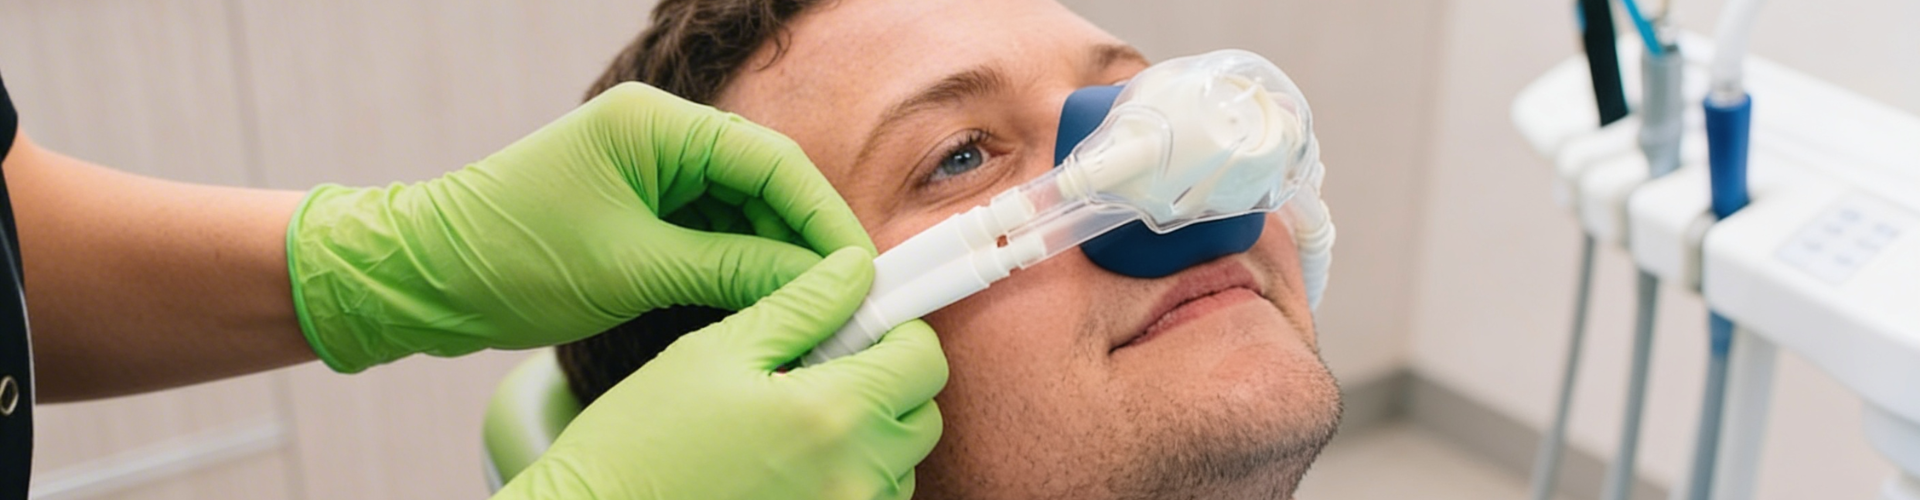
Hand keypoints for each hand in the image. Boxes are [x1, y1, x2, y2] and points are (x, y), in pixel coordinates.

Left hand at [286, 82, 869, 372]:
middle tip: (850, 293)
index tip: (862, 268)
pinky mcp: (637, 202)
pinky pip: (710, 226)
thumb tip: (817, 282)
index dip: (823, 217)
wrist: (426, 277)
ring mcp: (646, 165)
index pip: (771, 161)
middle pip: (763, 179)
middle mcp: (656, 132)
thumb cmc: (511, 257)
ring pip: (741, 207)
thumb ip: (735, 269)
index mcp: (653, 123)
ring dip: (775, 252)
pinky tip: (767, 296)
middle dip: (805, 236)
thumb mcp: (635, 269)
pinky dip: (740, 261)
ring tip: (814, 303)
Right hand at [493, 248, 947, 499]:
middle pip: (921, 414)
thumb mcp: (716, 352)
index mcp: (832, 413)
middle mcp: (855, 474)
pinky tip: (788, 463)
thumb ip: (801, 307)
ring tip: (794, 423)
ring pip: (900, 464)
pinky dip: (849, 478)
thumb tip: (856, 270)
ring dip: (869, 436)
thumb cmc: (641, 440)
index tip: (861, 326)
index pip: (923, 359)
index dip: (897, 332)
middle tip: (822, 370)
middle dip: (887, 383)